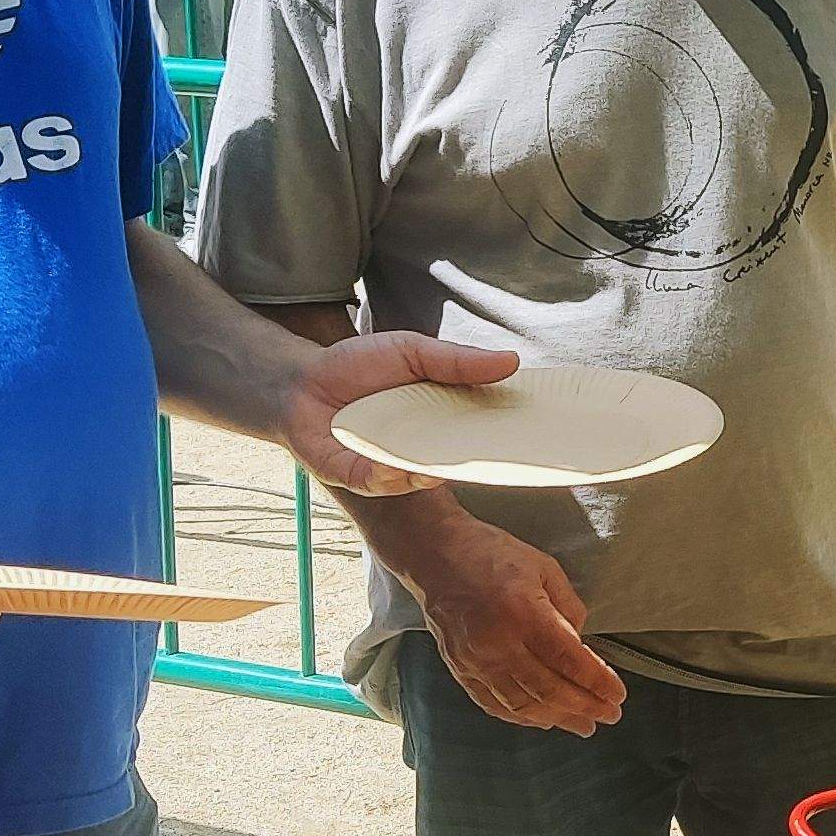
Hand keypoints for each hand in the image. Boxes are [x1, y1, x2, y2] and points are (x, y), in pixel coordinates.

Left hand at [282, 331, 518, 496]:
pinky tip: (400, 466)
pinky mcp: (357, 477)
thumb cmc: (359, 365)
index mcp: (439, 421)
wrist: (301, 379)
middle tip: (505, 459)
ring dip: (435, 473)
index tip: (534, 432)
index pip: (478, 433)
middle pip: (457, 462)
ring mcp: (389, 467)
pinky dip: (390, 476)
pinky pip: (380, 483)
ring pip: (420, 478)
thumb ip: (457, 361)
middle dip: (479, 462)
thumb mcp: (413, 352)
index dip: (505, 435)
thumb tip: (511, 362)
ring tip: (449, 466)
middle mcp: (419, 450)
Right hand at [407, 509, 621, 734]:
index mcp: (524, 613)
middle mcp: (499, 643)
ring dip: (557, 719)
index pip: (569, 660)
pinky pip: (492, 703)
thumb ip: (568, 607)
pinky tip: (542, 719)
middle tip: (608, 716)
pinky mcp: (460, 668)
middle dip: (585, 707)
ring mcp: (476, 660)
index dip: (597, 682)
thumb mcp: (544, 568)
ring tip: (582, 725)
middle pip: (549, 689)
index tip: (617, 696)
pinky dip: (520, 717)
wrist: (435, 555)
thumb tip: (582, 643)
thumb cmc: (492, 555)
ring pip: (522, 703)